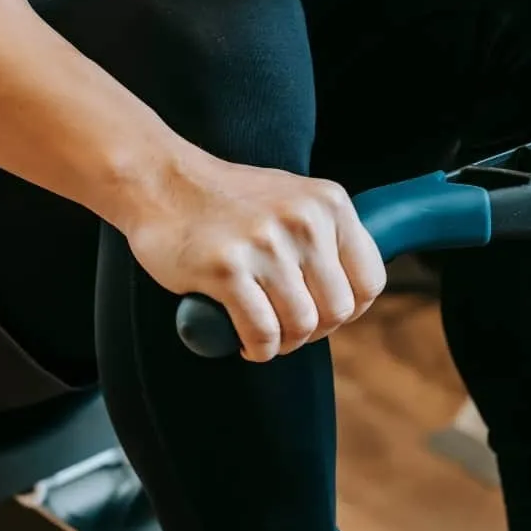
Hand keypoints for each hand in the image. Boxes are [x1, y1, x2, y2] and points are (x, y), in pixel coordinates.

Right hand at [121, 153, 386, 362]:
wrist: (160, 181)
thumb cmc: (225, 199)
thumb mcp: (292, 198)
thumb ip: (325, 235)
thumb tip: (352, 291)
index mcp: (328, 203)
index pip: (369, 282)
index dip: (349, 311)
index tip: (322, 314)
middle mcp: (303, 221)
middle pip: (337, 311)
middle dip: (314, 332)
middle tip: (287, 328)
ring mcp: (264, 244)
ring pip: (301, 326)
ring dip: (284, 344)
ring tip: (265, 336)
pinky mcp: (226, 268)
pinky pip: (262, 332)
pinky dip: (258, 349)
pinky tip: (246, 342)